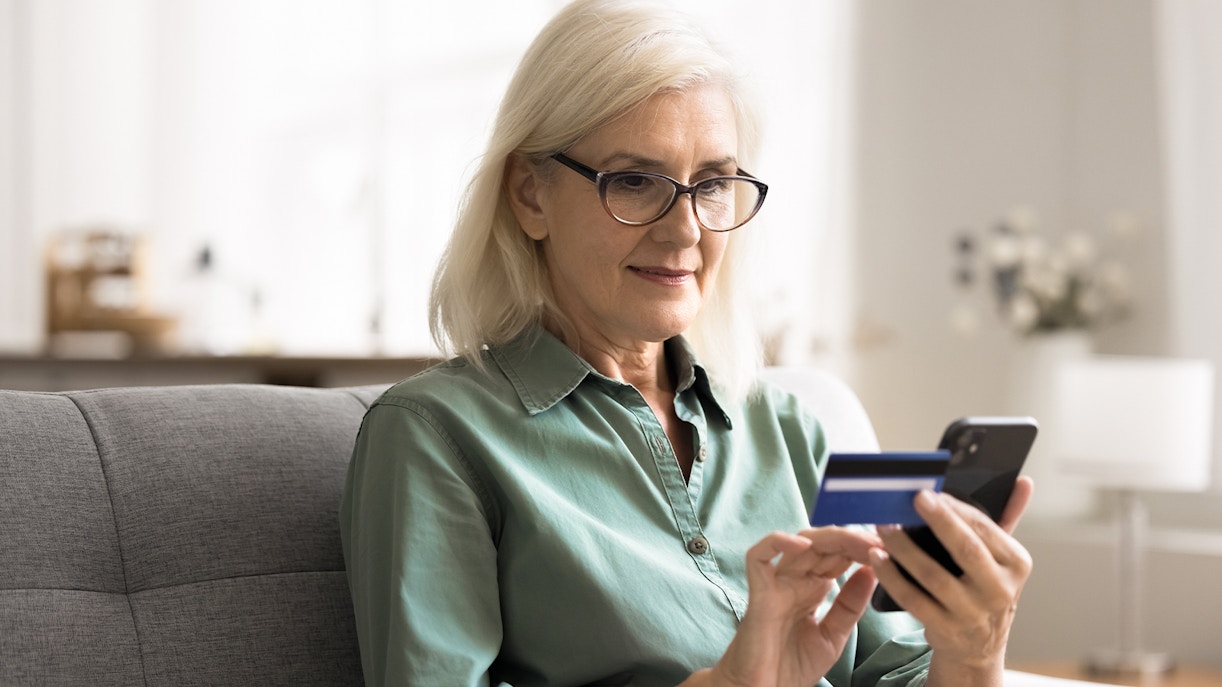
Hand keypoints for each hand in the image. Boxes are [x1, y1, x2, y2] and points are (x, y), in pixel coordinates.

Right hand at [687, 528, 879, 686]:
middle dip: (854, 539)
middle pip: (824, 544)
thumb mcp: (833, 636)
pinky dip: (778, 543)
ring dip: (832, 537)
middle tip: (881, 542)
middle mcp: (795, 580)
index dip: (862, 548)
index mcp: (813, 588)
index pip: (839, 555)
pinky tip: (804, 545)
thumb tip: (872, 571)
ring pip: (800, 542)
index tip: (890, 550)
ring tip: (859, 541)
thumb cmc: (790, 667)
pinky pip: (759, 556)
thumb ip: (850, 605)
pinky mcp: (758, 593)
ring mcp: (776, 583)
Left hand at [870, 477, 1033, 680]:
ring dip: (904, 547)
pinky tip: (877, 558)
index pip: (985, 528)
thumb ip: (1008, 518)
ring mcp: (972, 613)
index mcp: (1016, 564)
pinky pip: (913, 599)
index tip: (931, 491)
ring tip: (884, 525)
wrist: (979, 646)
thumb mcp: (1003, 559)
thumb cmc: (985, 590)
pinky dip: (892, 576)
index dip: (955, 508)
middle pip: (965, 548)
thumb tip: (1023, 482)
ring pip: (933, 574)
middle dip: (938, 520)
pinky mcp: (946, 629)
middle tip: (913, 497)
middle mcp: (1000, 590)